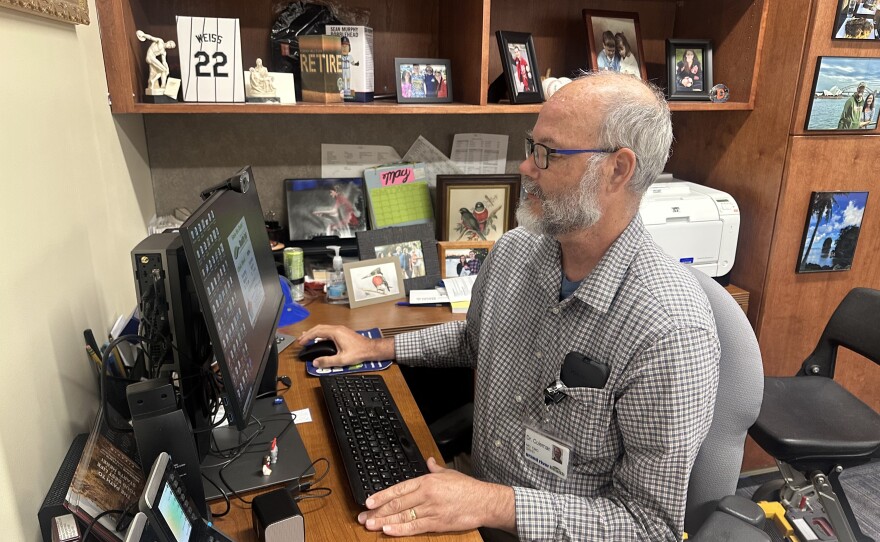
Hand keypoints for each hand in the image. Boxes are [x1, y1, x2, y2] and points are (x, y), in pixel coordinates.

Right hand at [297, 324, 393, 366]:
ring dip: (314, 333)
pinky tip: (319, 339)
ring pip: (324, 328)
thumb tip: (316, 362)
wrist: (370, 349)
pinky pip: (328, 330)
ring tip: (307, 338)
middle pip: (319, 328)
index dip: (307, 337)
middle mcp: (337, 329)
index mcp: (336, 333)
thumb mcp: (342, 359)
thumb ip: (327, 361)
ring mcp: (340, 329)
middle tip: (301, 340)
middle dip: (309, 333)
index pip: (317, 332)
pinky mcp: (343, 332)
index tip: (301, 342)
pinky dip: (321, 333)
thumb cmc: (358, 352)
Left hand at [356, 457, 514, 535]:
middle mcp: (426, 494)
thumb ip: (435, 468)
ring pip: (403, 516)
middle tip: (363, 516)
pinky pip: (415, 527)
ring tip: (370, 525)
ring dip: (384, 521)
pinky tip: (388, 531)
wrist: (484, 501)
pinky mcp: (437, 523)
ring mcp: (431, 510)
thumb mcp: (449, 473)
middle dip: (378, 510)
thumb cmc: (467, 488)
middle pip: (397, 503)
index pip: (399, 488)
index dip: (382, 495)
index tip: (369, 500)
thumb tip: (428, 461)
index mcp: (427, 481)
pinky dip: (400, 529)